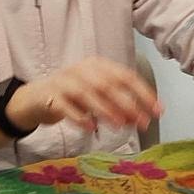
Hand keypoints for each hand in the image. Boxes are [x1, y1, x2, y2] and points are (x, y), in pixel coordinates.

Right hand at [10, 57, 163, 134]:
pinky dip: (79, 116)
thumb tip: (141, 117)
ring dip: (106, 109)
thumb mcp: (97, 98)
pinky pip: (65, 106)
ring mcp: (64, 82)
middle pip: (108, 84)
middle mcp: (81, 70)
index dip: (143, 93)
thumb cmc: (72, 97)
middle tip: (141, 121)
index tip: (157, 110)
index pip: (125, 76)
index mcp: (97, 65)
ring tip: (119, 125)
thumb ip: (118, 105)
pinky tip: (90, 127)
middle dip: (128, 103)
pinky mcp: (49, 97)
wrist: (35, 99)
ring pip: (87, 93)